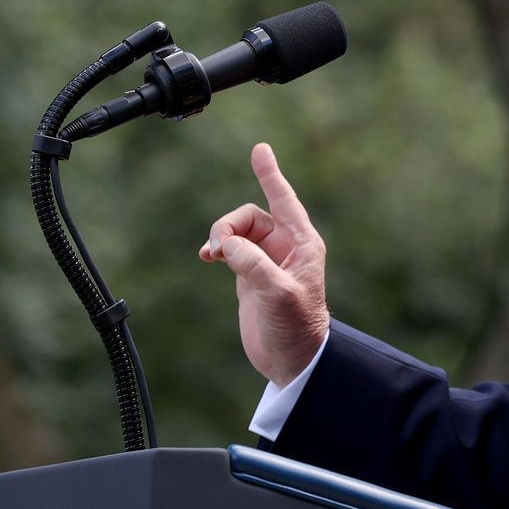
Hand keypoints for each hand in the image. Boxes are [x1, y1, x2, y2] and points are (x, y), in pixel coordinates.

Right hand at [199, 142, 330, 385]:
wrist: (291, 359)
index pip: (284, 200)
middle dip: (229, 226)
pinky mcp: (249, 275)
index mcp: (302, 244)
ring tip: (211, 256)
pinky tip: (207, 256)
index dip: (270, 175)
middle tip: (218, 250)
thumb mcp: (278, 294)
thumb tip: (227, 244)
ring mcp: (264, 260)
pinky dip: (216, 248)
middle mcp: (284, 247)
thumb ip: (253, 265)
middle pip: (249, 216)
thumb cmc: (296, 327)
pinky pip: (229, 249)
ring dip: (220, 238)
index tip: (260, 149)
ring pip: (235, 231)